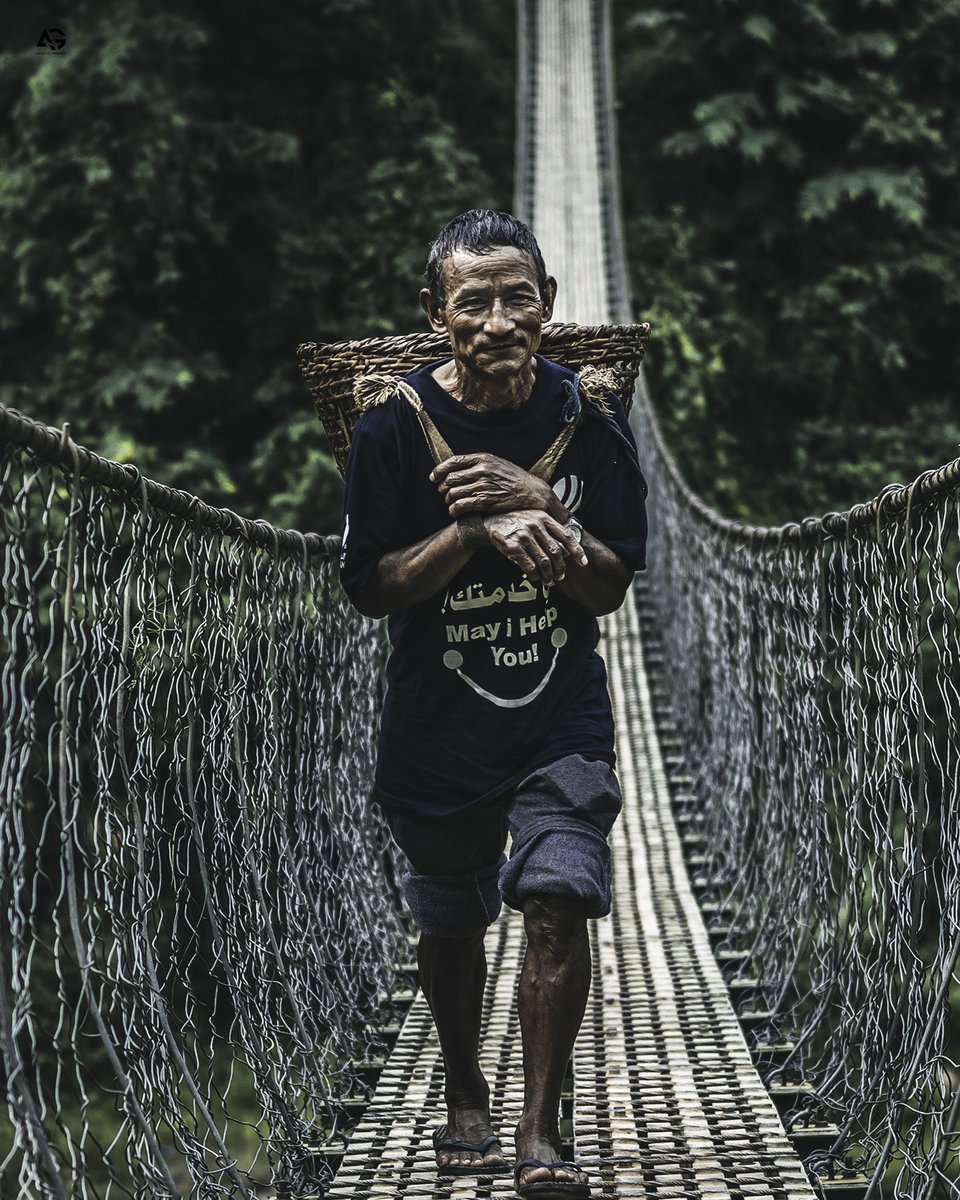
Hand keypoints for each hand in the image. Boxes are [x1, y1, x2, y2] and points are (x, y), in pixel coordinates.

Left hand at [430, 453, 562, 518]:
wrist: (532, 492)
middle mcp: (482, 470)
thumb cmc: (514, 479)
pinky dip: (454, 510)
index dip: (439, 470)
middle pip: (450, 479)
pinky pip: (461, 505)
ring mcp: (483, 485)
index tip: (433, 478)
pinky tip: (455, 513)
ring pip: (453, 493)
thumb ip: (479, 464)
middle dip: (443, 489)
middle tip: (444, 494)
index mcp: (483, 458)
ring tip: (451, 505)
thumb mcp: (497, 463)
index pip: (453, 462)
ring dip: (448, 501)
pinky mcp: (485, 501)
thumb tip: (458, 469)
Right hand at [483, 510, 587, 584]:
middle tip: (559, 577)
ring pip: (544, 562)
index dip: (577, 551)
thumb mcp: (534, 520)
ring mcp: (524, 536)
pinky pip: (530, 566)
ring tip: (547, 581)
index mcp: (544, 518)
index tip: (583, 562)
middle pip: (556, 552)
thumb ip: (551, 533)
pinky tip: (534, 578)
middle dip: (560, 569)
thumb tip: (567, 552)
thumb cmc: (515, 522)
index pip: (566, 536)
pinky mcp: (513, 547)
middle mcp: (536, 526)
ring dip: (548, 575)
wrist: (489, 522)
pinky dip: (534, 576)